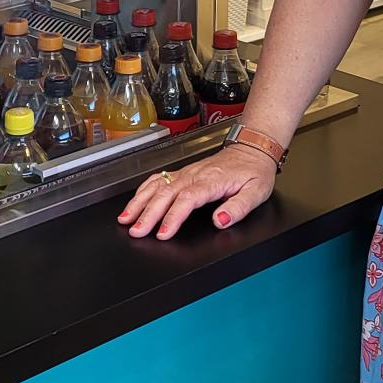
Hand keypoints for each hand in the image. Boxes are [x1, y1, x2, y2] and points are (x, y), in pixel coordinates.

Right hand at [117, 147, 277, 239]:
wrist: (252, 149)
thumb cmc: (254, 172)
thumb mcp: (256, 192)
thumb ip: (238, 208)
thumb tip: (220, 221)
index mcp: (212, 181)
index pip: (187, 199)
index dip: (173, 217)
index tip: (163, 233)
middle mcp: (195, 175)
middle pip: (166, 193)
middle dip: (148, 213)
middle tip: (136, 231)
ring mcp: (187, 172)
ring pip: (158, 185)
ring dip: (140, 201)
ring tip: (125, 218)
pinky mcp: (183, 172)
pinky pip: (159, 178)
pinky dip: (143, 190)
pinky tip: (134, 201)